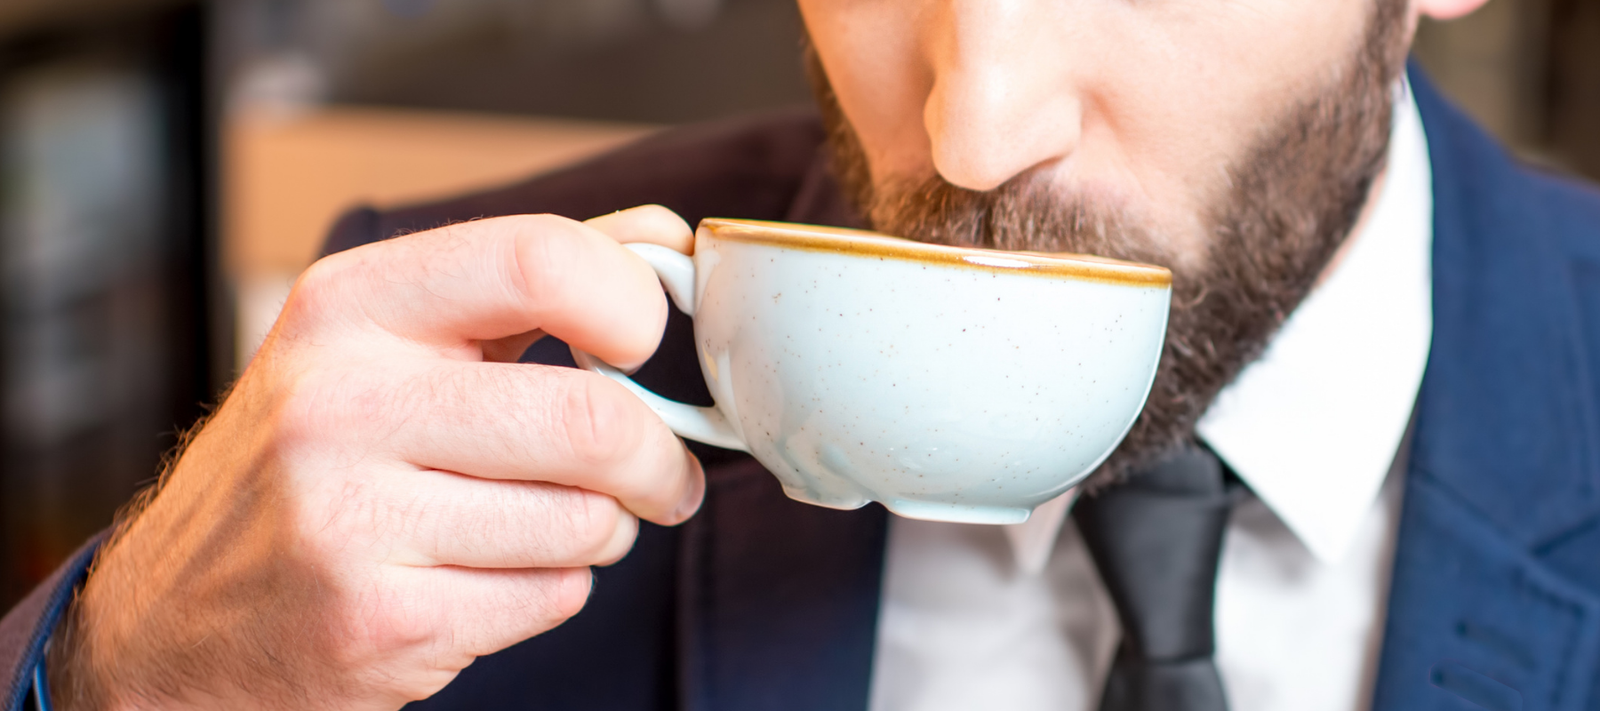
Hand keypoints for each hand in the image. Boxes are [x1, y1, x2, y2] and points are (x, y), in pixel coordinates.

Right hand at [47, 206, 704, 709]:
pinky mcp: (378, 620)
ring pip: (586, 520)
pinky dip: (554, 588)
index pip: (542, 259)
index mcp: (352, 305)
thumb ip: (527, 282)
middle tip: (660, 475)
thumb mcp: (388, 336)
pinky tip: (489, 574)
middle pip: (592, 417)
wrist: (176, 613)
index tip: (644, 344)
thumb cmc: (314, 459)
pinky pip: (553, 596)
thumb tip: (665, 245)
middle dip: (656, 458)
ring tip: (546, 523)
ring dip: (603, 529)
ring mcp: (351, 519)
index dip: (634, 304)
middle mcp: (339, 402)